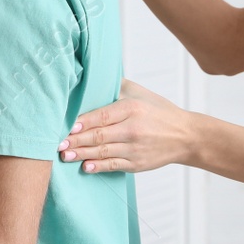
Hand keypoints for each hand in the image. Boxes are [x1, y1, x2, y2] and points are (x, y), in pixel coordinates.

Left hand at [57, 79, 197, 173]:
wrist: (186, 136)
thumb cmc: (160, 112)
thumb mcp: (141, 93)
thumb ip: (116, 86)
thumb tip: (90, 77)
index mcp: (132, 109)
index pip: (102, 116)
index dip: (83, 123)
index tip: (67, 126)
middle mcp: (133, 129)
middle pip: (99, 135)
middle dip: (76, 140)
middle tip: (57, 143)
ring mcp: (135, 149)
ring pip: (103, 152)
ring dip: (82, 154)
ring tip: (65, 155)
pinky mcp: (137, 164)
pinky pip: (114, 166)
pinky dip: (98, 166)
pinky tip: (85, 166)